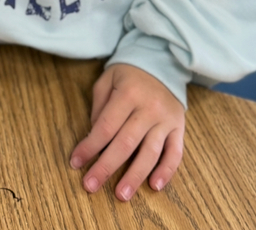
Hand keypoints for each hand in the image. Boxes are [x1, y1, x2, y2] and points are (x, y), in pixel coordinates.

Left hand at [70, 64, 184, 201]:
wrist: (163, 60)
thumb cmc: (130, 73)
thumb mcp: (108, 79)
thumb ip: (99, 106)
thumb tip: (94, 136)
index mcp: (128, 94)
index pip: (106, 126)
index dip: (90, 146)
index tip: (76, 162)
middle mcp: (149, 108)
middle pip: (125, 143)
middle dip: (106, 167)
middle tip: (91, 185)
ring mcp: (166, 119)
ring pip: (150, 152)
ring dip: (135, 176)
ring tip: (121, 194)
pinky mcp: (179, 127)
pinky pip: (175, 153)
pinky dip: (166, 171)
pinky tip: (154, 185)